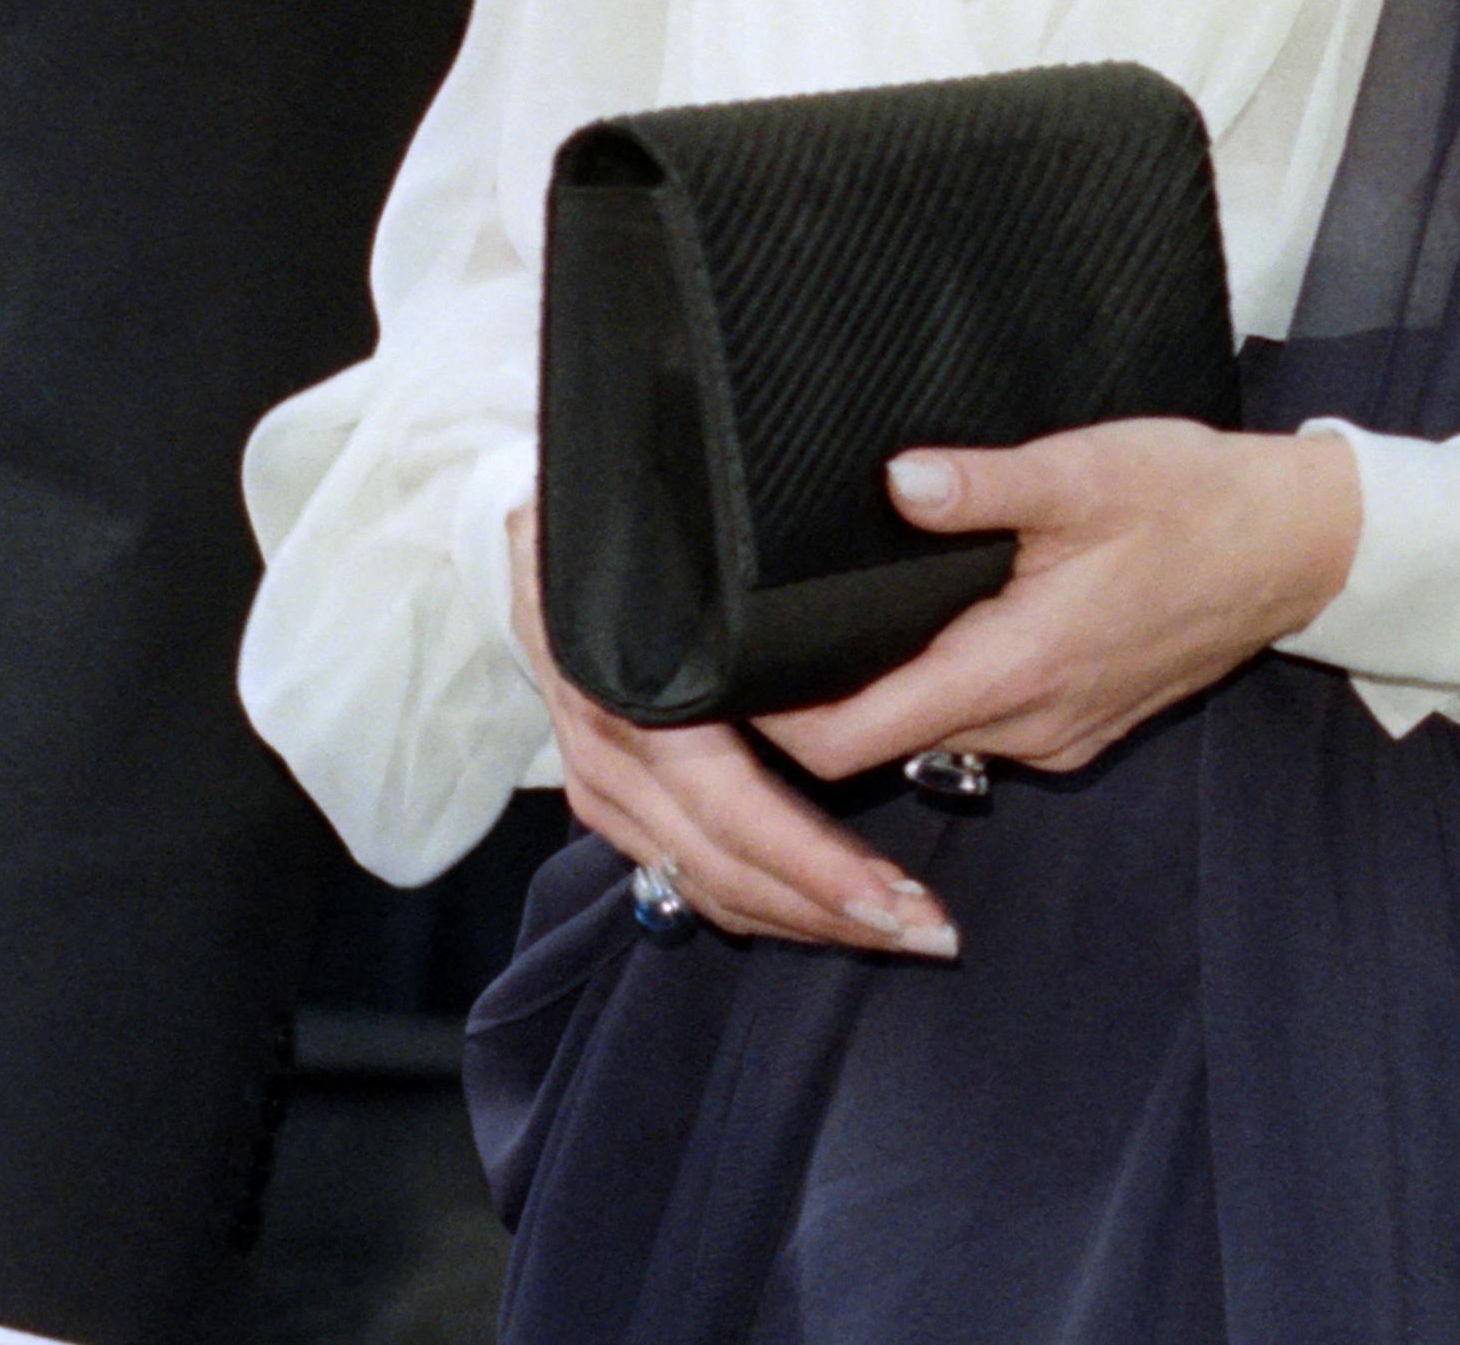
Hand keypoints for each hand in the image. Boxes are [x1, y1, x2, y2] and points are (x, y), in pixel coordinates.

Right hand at [501, 504, 956, 958]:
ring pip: (703, 884)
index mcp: (637, 692)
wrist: (531, 527)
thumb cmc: (638, 524)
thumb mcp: (685, 536)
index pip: (732, 809)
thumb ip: (747, 581)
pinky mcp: (601, 800)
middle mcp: (611, 752)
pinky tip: (817, 913)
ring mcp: (599, 783)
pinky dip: (751, 902)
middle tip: (928, 933)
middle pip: (724, 866)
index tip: (897, 899)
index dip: (814, 865)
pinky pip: (679, 875)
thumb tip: (867, 565)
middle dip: (829, 911)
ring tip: (895, 928)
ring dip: (800, 918)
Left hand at [746, 422, 1359, 789]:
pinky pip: (984, 728)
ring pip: (931, 738)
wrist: (1298, 548)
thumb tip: (894, 480)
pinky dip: (942, 693)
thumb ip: (984, 482)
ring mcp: (1057, 736)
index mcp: (1010, 669)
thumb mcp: (1086, 471)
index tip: (717, 678)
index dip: (770, 724)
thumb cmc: (1195, 500)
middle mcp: (1025, 726)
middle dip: (810, 712)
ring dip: (880, 700)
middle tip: (749, 645)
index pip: (848, 741)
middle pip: (877, 747)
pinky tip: (929, 633)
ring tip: (822, 631)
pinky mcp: (1081, 727)